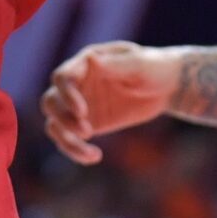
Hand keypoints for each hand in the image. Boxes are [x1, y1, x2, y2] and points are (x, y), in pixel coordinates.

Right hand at [41, 41, 179, 165]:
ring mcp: (79, 105)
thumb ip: (117, 64)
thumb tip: (91, 60)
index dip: (67, 95)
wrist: (166, 86)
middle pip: (50, 102)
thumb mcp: (140, 64)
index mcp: (86, 63)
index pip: (63, 77)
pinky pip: (70, 140)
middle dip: (63, 119)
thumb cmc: (154, 67)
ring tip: (91, 154)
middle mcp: (77, 84)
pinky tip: (95, 157)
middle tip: (88, 132)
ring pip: (55, 124)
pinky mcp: (87, 124)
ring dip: (66, 140)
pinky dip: (76, 151)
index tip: (82, 113)